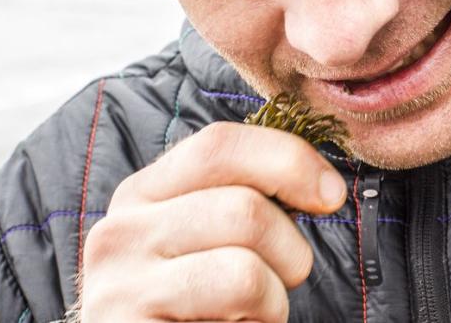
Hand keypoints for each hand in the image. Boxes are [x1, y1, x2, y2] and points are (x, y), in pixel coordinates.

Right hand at [76, 122, 347, 321]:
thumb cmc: (194, 304)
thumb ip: (242, 198)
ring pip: (245, 273)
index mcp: (142, 194)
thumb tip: (322, 187)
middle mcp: (120, 233)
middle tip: (279, 282)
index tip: (330, 194)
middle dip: (290, 252)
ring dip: (273, 303)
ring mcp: (120, 289)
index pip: (218, 145)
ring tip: (249, 315)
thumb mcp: (206, 237)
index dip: (289, 160)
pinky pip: (232, 320)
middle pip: (245, 210)